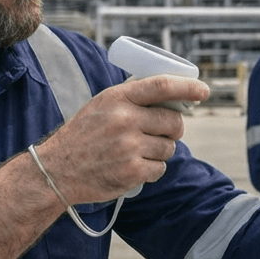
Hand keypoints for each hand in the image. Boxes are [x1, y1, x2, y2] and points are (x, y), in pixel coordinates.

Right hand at [33, 75, 209, 203]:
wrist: (57, 169)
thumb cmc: (82, 135)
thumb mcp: (101, 105)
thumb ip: (131, 98)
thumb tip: (171, 95)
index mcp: (117, 98)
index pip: (161, 86)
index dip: (187, 87)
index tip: (203, 90)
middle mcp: (124, 120)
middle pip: (173, 122)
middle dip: (173, 129)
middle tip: (161, 133)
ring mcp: (129, 147)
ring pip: (169, 148)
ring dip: (160, 151)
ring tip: (137, 151)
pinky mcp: (131, 172)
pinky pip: (160, 168)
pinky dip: (152, 169)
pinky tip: (133, 166)